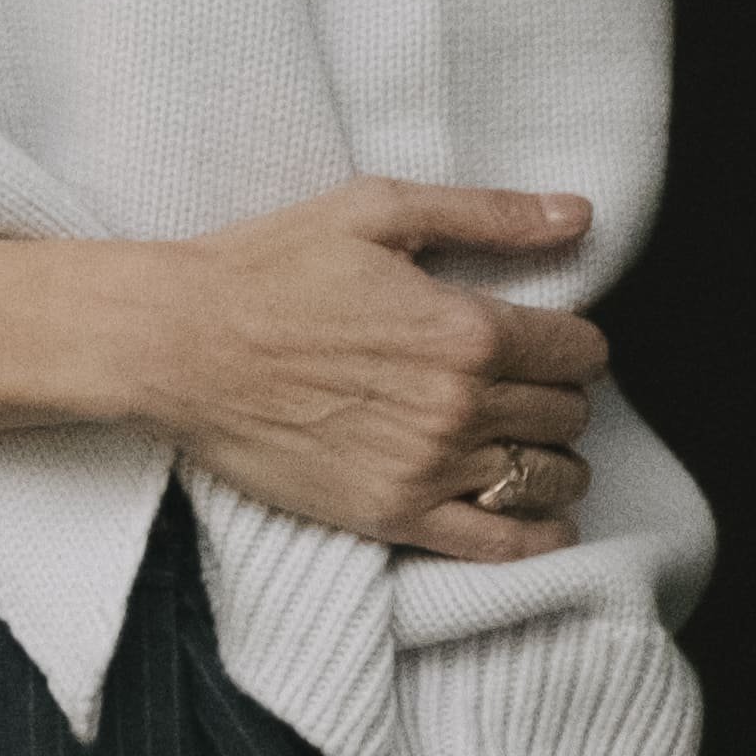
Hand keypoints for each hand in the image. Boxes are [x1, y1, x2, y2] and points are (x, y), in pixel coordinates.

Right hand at [108, 181, 609, 559]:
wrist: (175, 343)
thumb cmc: (266, 268)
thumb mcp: (375, 211)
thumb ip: (488, 215)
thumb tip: (579, 214)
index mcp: (465, 328)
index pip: (580, 350)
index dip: (572, 341)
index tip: (546, 339)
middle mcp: (459, 405)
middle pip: (568, 413)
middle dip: (558, 394)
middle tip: (521, 382)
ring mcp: (428, 467)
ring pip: (547, 476)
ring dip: (552, 459)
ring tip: (523, 441)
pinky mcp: (392, 514)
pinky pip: (501, 544)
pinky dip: (539, 535)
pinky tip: (541, 516)